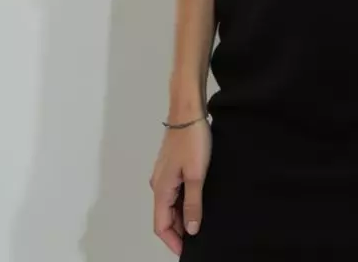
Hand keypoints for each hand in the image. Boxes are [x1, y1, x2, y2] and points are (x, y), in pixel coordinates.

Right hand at [149, 118, 211, 255]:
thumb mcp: (197, 175)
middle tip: (198, 238)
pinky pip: (174, 191)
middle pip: (164, 217)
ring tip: (200, 221)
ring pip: (169, 204)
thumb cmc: (192, 139)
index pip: (161, 226)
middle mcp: (158, 184)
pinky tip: (197, 200)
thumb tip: (190, 230)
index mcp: (161, 189)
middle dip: (178, 230)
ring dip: (181, 216)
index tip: (187, 251)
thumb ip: (193, 205)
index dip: (173, 241)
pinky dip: (183, 201)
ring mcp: (164, 174)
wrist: (188, 110)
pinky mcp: (171, 166)